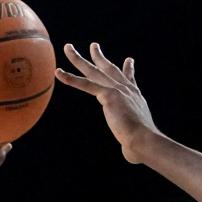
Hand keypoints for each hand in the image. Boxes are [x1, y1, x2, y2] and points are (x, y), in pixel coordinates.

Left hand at [56, 44, 158, 162]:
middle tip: (93, 46)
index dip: (128, 70)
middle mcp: (126, 89)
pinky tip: (58, 72)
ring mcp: (116, 90)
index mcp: (134, 97)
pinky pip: (85, 84)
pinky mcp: (108, 94)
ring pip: (93, 71)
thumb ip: (130, 141)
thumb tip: (131, 155)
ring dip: (78, 59)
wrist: (143, 140)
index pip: (129, 80)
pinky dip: (70, 79)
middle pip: (109, 69)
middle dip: (100, 57)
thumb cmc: (141, 146)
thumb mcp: (137, 138)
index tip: (129, 61)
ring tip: (68, 48)